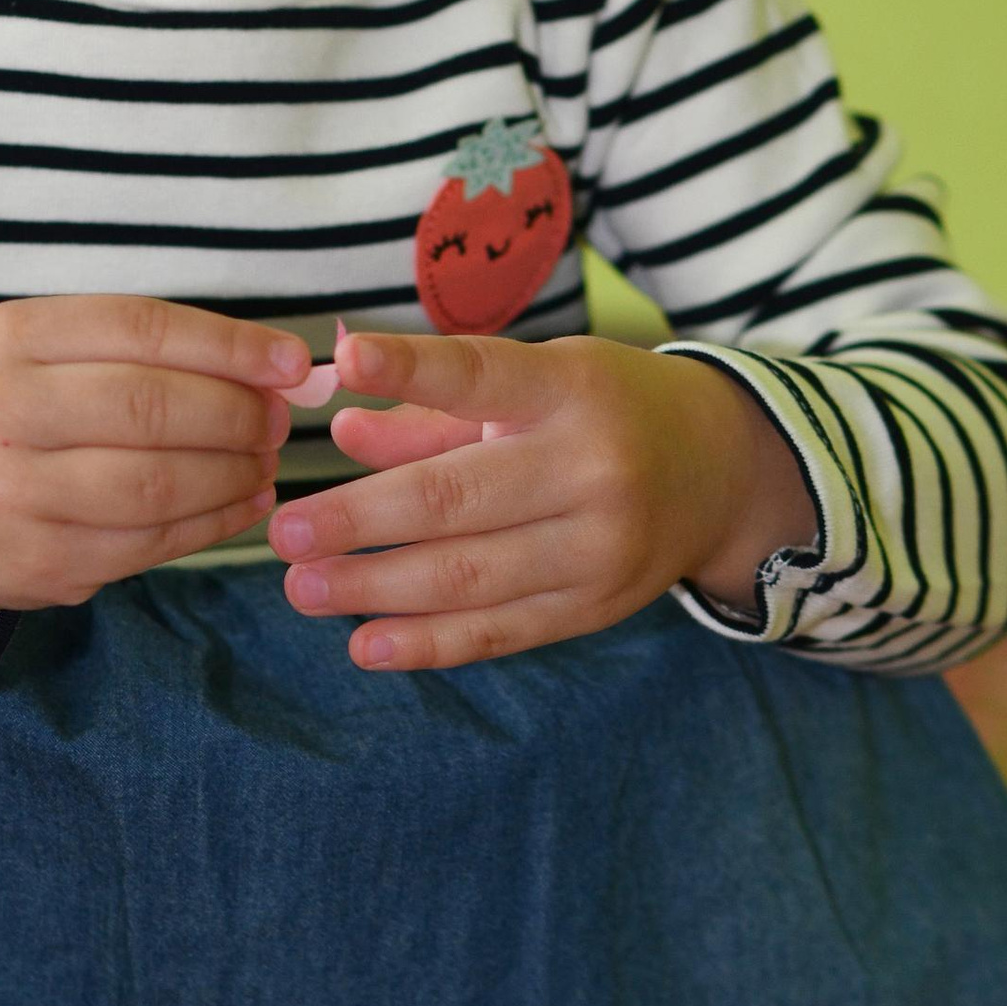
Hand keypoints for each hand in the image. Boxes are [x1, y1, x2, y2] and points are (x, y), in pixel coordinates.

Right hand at [0, 296, 311, 648]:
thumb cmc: (19, 416)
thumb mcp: (53, 356)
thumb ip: (150, 353)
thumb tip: (279, 368)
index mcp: (11, 337)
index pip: (141, 330)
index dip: (229, 345)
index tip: (293, 362)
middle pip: (151, 407)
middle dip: (237, 414)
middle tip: (279, 421)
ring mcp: (12, 492)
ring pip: (157, 483)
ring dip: (232, 474)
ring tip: (264, 464)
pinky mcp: (39, 560)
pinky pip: (150, 541)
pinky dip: (212, 522)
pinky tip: (242, 504)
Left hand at [264, 328, 814, 671]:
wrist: (721, 471)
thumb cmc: (602, 410)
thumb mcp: (535, 380)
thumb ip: (435, 407)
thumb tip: (340, 424)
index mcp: (570, 389)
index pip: (481, 374)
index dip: (412, 369)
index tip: (344, 362)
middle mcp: (591, 467)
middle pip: (457, 496)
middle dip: (360, 519)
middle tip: (285, 533)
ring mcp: (599, 546)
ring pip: (470, 576)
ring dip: (377, 588)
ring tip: (305, 588)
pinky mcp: (597, 606)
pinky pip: (500, 631)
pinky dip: (428, 643)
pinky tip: (365, 643)